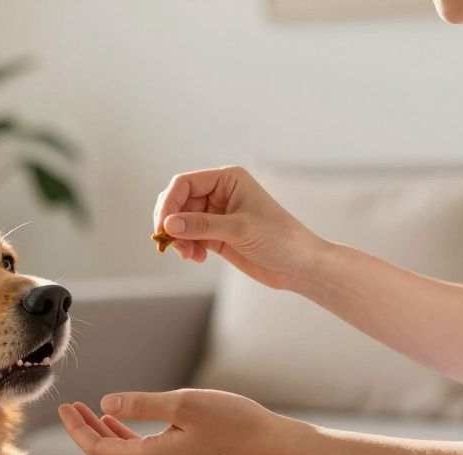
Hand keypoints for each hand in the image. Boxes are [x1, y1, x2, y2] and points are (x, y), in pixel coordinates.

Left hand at [57, 389, 303, 454]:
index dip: (78, 430)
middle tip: (70, 408)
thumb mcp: (184, 403)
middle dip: (85, 433)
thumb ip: (142, 404)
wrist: (275, 450)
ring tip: (90, 412)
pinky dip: (126, 441)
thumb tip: (106, 404)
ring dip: (105, 436)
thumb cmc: (235, 423)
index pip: (99, 451)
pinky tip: (121, 422)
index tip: (65, 407)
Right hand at [155, 165, 324, 290]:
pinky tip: (197, 258)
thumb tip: (168, 225)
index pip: (184, 183)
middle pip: (178, 202)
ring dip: (179, 239)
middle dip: (172, 223)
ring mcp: (217, 215)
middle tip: (172, 245)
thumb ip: (202, 226)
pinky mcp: (216, 235)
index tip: (163, 228)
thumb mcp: (239, 229)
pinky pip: (190, 237)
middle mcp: (220, 193)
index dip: (169, 204)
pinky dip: (187, 247)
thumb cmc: (279, 238)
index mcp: (228, 179)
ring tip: (189, 256)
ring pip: (181, 222)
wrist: (299, 265)